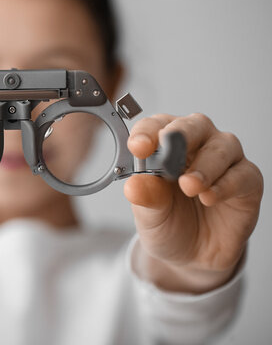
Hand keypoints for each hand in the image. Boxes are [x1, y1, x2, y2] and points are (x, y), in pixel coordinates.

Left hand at [125, 113, 262, 292]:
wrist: (192, 257)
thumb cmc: (168, 224)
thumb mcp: (149, 215)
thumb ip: (145, 197)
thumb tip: (135, 185)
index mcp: (165, 145)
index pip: (156, 126)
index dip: (147, 132)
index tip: (139, 148)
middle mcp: (197, 146)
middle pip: (194, 126)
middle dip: (181, 136)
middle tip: (169, 155)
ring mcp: (225, 162)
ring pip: (221, 147)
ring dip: (204, 166)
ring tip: (190, 186)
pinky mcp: (248, 182)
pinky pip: (242, 174)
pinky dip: (225, 184)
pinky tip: (210, 197)